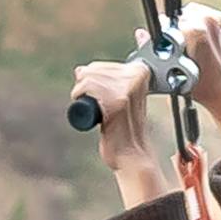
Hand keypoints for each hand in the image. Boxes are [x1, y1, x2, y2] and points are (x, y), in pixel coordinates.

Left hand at [72, 49, 199, 199]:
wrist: (131, 153)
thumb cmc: (123, 128)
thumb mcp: (121, 97)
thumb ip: (110, 81)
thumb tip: (79, 69)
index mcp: (141, 71)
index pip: (101, 66)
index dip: (92, 82)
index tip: (99, 97)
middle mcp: (137, 76)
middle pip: (92, 70)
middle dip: (84, 86)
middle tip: (95, 105)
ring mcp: (128, 88)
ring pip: (87, 78)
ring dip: (80, 93)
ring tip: (93, 109)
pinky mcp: (117, 101)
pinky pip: (87, 87)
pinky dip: (80, 96)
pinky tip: (90, 111)